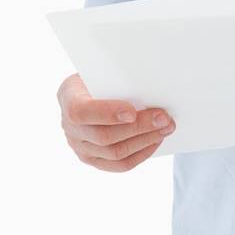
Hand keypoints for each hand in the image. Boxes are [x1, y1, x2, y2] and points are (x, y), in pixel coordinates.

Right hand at [57, 72, 174, 171]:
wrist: (93, 91)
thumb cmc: (102, 78)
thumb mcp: (104, 70)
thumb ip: (120, 80)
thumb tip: (151, 89)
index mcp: (68, 97)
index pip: (80, 111)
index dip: (106, 113)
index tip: (131, 112)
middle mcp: (68, 125)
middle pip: (104, 136)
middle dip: (139, 127)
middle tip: (163, 118)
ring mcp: (79, 146)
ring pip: (114, 153)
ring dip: (145, 140)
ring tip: (166, 128)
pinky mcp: (93, 159)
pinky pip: (120, 164)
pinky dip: (142, 153)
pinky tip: (156, 140)